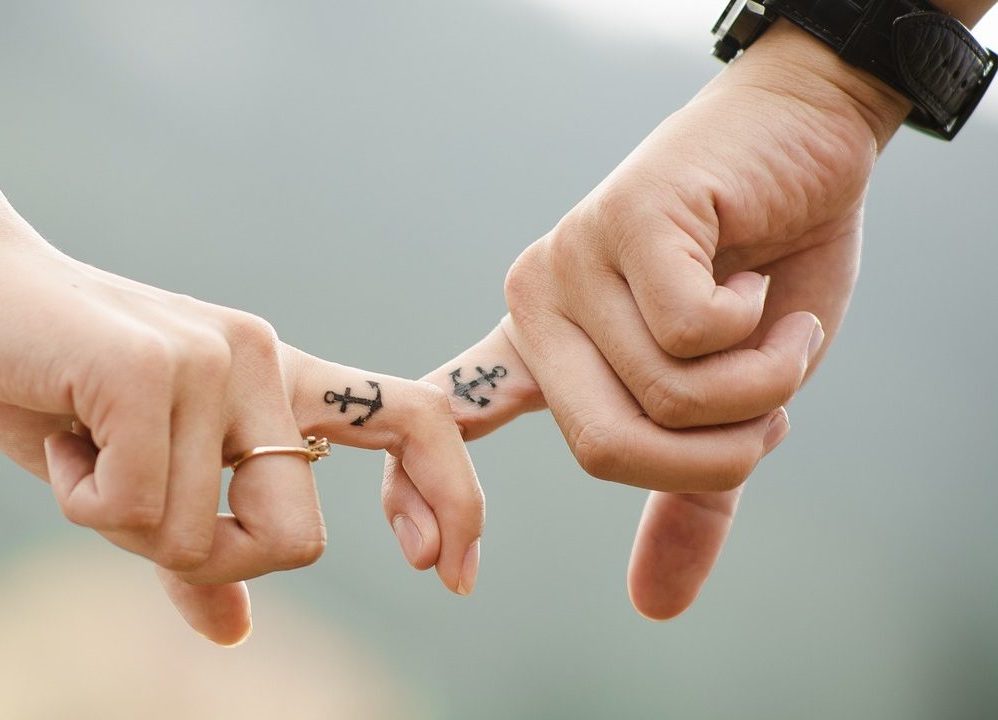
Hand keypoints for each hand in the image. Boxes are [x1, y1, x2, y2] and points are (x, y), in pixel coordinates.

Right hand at [0, 218, 483, 644]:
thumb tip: (236, 633)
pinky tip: (58, 436)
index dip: (453, 498)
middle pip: (297, 540)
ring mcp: (214, 360)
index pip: (415, 420)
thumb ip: (192, 551)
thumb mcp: (133, 480)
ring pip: (205, 536)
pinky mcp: (155, 368)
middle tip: (132, 507)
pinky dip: (83, 501)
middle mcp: (263, 361)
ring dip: (124, 526)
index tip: (447, 575)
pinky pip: (141, 507)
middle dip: (212, 560)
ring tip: (80, 448)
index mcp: (276, 382)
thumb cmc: (48, 385)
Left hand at [396, 23, 911, 618]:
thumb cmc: (763, 266)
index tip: (431, 566)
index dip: (421, 492)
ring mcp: (572, 260)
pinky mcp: (624, 220)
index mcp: (542, 349)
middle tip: (771, 409)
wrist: (803, 139)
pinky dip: (760, 332)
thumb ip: (687, 493)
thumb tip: (653, 608)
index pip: (452, 421)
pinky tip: (759, 281)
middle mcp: (536, 305)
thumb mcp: (729, 400)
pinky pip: (688, 333)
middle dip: (715, 452)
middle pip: (603, 447)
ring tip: (776, 329)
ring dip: (758, 386)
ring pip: (662, 394)